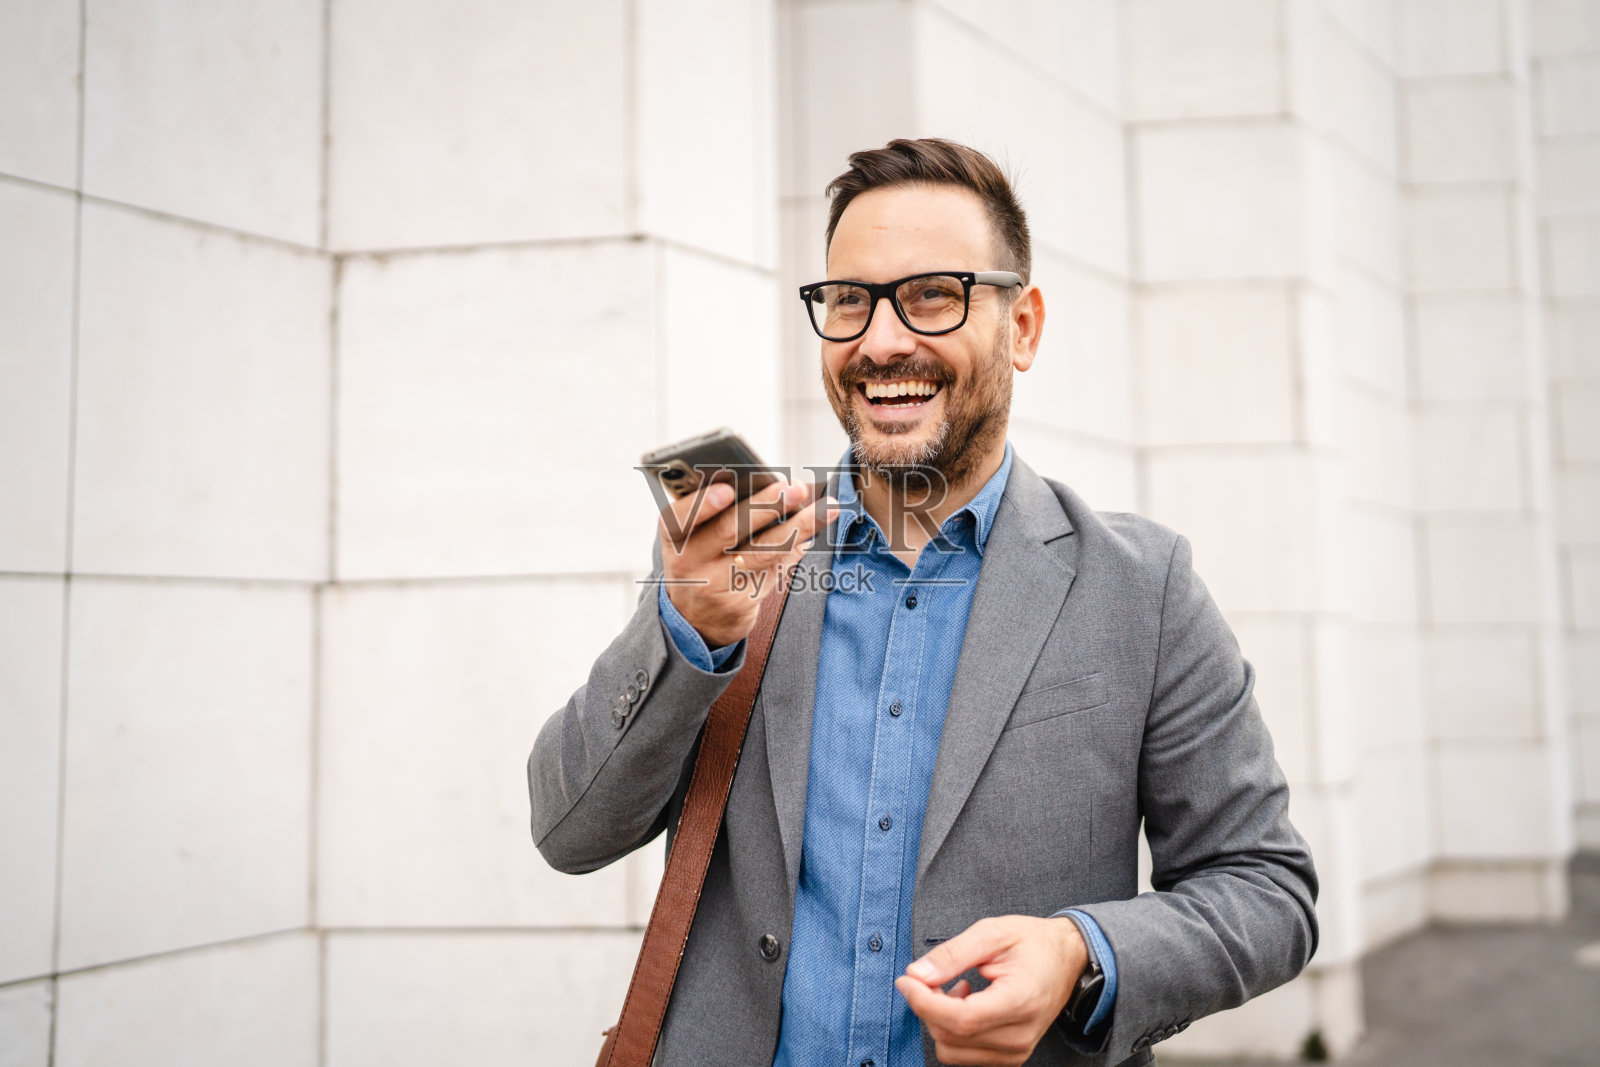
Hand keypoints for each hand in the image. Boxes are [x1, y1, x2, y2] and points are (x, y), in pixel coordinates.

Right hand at [659, 477, 836, 647]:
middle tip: (794, 488)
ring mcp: (714, 584)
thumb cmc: (702, 557)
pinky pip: (773, 571)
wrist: (696, 617)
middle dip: (766, 506)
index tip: (728, 490)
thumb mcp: (695, 535)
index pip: (680, 517)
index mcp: (674, 535)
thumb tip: (771, 482)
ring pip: (761, 552)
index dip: (703, 504)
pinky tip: (813, 533)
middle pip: (729, 530)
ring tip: (824, 509)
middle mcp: (688, 561)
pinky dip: (795, 548)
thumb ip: (720, 509)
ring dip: (797, 528)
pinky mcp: (739, 603)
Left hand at [894, 915, 1086, 1066]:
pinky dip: (951, 1031)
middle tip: (929, 974)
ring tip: (954, 987)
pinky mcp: (1010, 1057)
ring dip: (938, 1019)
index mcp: (1020, 1001)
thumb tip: (916, 974)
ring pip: (951, 1050)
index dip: (924, 1002)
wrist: (1068, 960)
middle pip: (951, 1036)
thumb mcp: (992, 932)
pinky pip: (963, 1054)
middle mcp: (1020, 1035)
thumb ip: (952, 954)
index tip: (906, 980)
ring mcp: (1016, 1051)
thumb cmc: (1033, 942)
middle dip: (927, 1005)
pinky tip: (965, 1003)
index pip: (960, 1019)